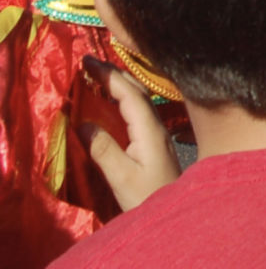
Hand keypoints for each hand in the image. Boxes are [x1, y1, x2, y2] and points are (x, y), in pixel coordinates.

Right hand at [81, 57, 179, 210]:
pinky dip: (123, 99)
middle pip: (136, 90)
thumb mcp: (122, 177)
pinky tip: (113, 102)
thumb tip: (82, 124)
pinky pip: (137, 110)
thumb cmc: (148, 196)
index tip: (88, 62)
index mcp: (150, 129)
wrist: (174, 211)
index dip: (109, 76)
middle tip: (89, 62)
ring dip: (119, 84)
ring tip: (98, 75)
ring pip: (138, 99)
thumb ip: (103, 150)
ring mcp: (157, 131)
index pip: (130, 93)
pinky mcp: (154, 140)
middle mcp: (156, 125)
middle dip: (113, 74)